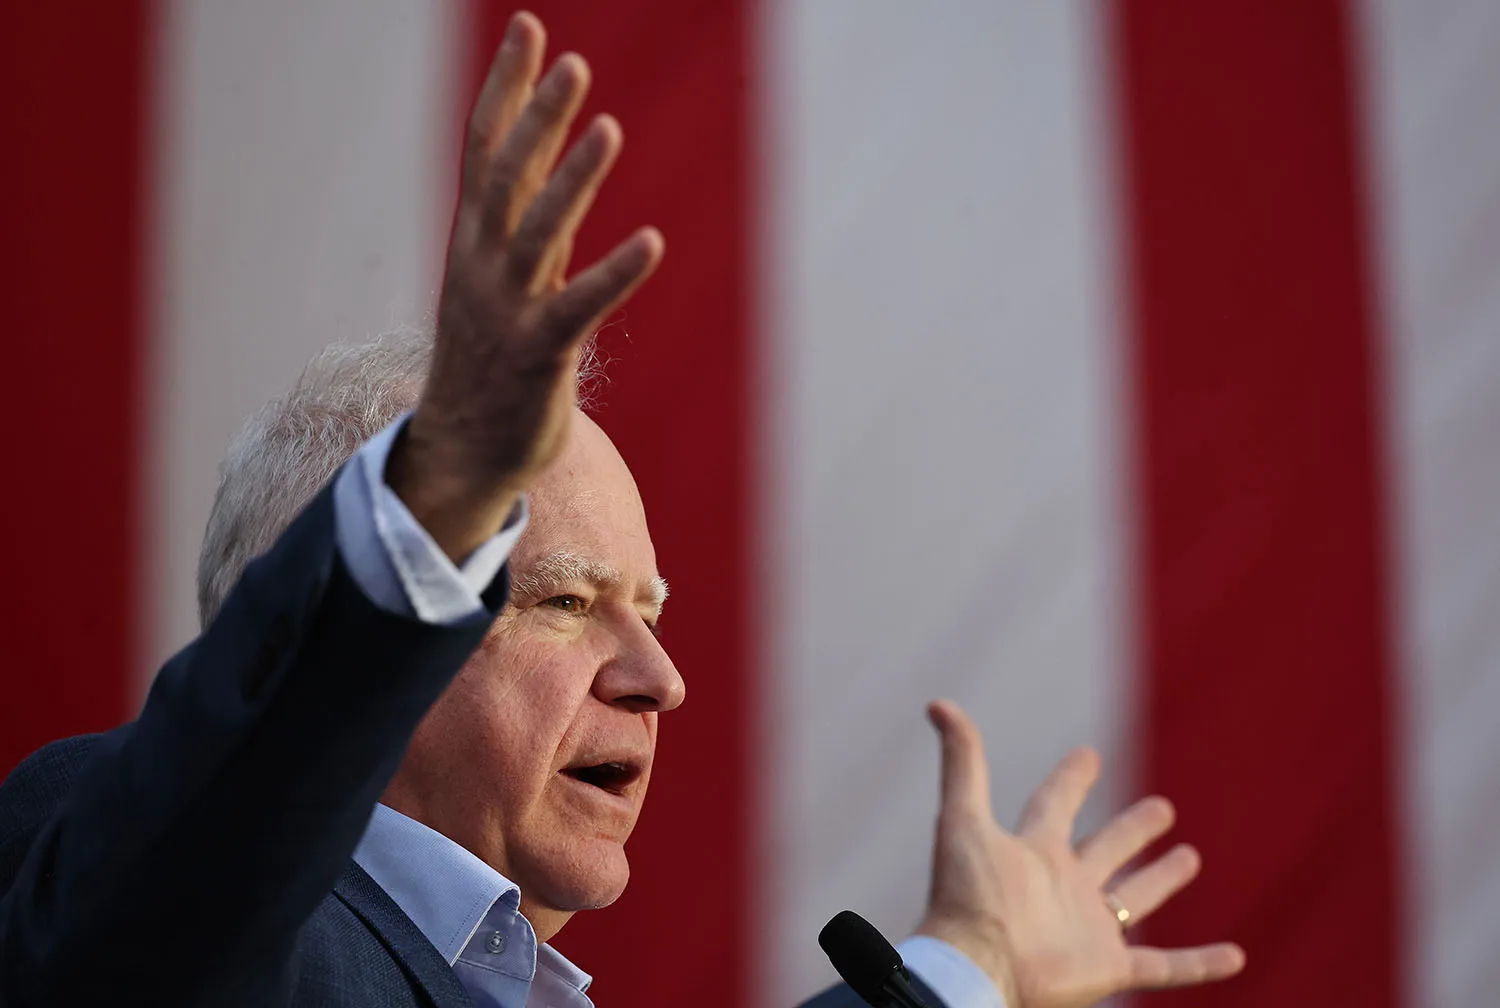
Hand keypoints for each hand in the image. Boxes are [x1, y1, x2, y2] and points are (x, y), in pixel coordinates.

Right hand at [387, 11, 663, 560]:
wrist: (461, 451)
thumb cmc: (488, 362)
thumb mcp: (499, 280)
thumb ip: (528, 224)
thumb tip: (552, 165)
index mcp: (472, 244)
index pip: (484, 149)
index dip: (506, 89)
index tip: (528, 30)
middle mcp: (484, 267)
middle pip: (507, 176)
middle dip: (538, 117)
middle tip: (573, 62)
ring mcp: (508, 310)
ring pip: (537, 231)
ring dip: (573, 178)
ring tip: (608, 128)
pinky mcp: (540, 354)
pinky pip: (580, 306)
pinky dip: (616, 273)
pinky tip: (652, 241)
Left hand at [914, 700, 1244, 1007]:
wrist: (974, 966)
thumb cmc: (966, 895)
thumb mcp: (962, 818)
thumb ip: (961, 763)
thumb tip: (938, 704)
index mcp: (1033, 850)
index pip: (1055, 804)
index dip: (1071, 778)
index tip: (1088, 754)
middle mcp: (1063, 886)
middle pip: (1104, 850)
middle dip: (1131, 830)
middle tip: (1162, 807)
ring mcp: (1088, 929)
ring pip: (1134, 900)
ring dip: (1162, 881)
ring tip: (1189, 857)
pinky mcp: (1109, 969)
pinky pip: (1165, 966)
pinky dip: (1200, 963)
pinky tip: (1235, 954)